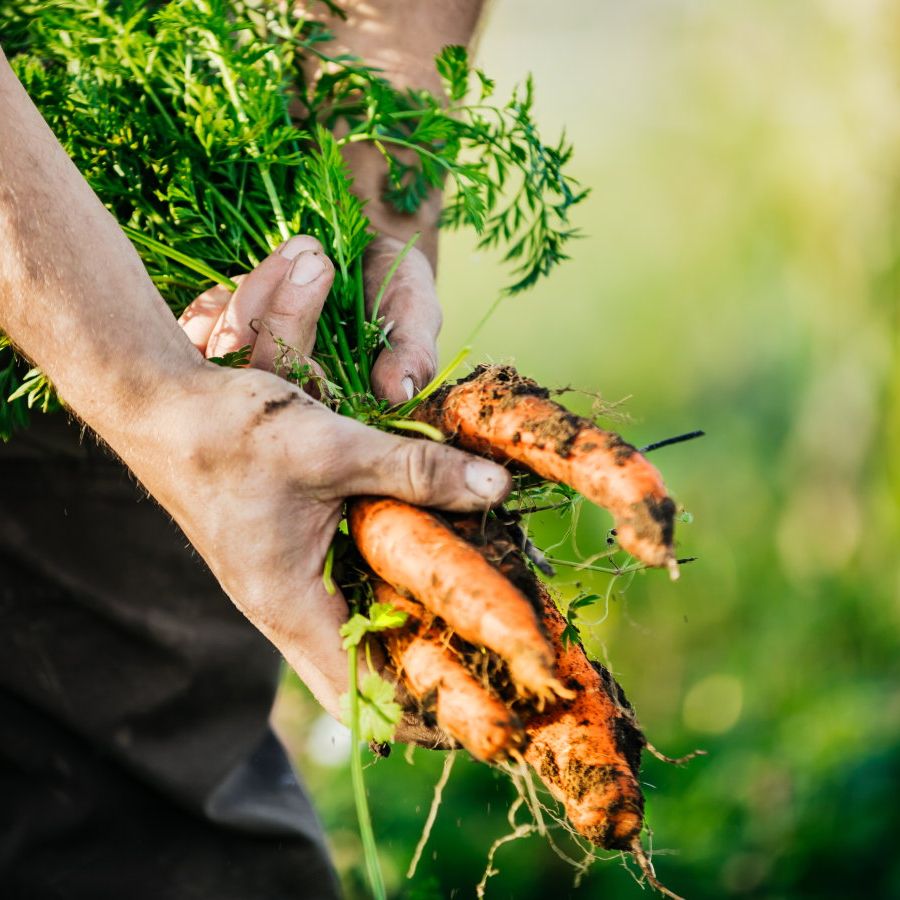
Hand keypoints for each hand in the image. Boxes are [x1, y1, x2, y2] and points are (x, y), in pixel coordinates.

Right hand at [171, 234, 509, 742]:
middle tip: (487, 657)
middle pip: (361, 668)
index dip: (417, 713)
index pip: (359, 695)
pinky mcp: (282, 556)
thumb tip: (496, 487)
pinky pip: (339, 588)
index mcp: (289, 605)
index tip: (477, 709)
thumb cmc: (231, 432)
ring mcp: (281, 583)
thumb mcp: (333, 449)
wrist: (159, 405)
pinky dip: (382, 582)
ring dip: (404, 623)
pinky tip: (420, 555)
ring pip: (351, 626)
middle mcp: (284, 608)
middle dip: (421, 669)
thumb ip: (416, 470)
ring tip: (468, 612)